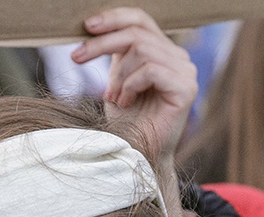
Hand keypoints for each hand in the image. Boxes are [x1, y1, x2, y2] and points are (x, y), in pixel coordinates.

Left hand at [72, 7, 197, 163]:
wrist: (138, 153)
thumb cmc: (127, 119)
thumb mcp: (117, 77)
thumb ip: (116, 51)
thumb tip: (94, 24)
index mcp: (163, 51)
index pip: (141, 19)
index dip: (114, 17)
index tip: (86, 26)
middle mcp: (179, 58)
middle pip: (136, 33)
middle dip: (101, 44)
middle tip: (76, 57)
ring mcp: (186, 72)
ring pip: (141, 50)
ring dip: (118, 75)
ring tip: (113, 97)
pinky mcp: (186, 88)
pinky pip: (150, 71)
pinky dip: (130, 86)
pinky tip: (126, 103)